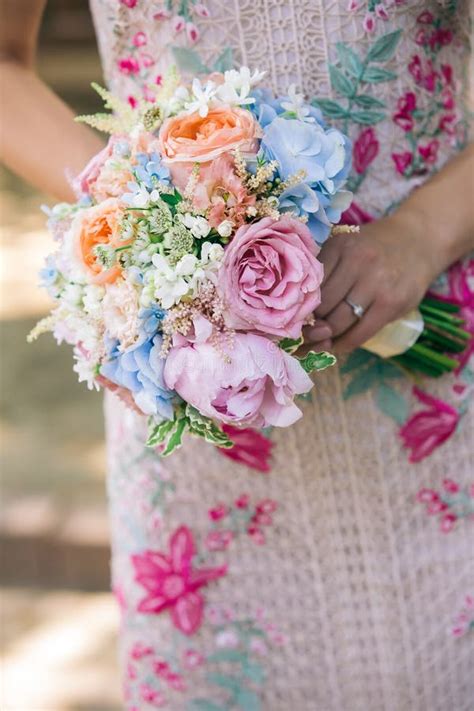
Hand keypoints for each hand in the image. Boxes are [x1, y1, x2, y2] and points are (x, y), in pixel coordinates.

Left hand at [304, 213, 438, 353]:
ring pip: (338, 322)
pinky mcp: (392, 303)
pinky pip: (360, 333)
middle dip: (309, 325)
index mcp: (340, 247)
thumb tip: (297, 312)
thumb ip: (324, 271)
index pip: (309, 287)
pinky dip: (344, 344)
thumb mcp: (346, 247)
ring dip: (324, 338)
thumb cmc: (374, 248)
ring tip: (316, 342)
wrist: (420, 240)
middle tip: (301, 336)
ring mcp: (377, 283)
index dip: (297, 307)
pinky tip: (337, 345)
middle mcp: (358, 262)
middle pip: (321, 306)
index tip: (290, 320)